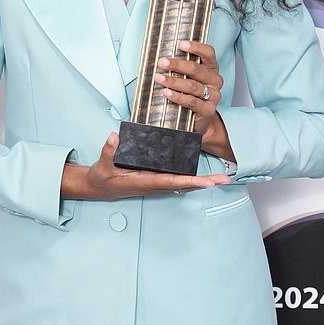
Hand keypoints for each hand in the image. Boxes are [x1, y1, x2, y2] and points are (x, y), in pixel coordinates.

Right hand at [63, 132, 229, 200]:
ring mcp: (155, 183)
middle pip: (184, 185)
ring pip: (183, 184)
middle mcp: (154, 184)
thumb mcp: (102, 165)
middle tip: (225, 178)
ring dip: (201, 181)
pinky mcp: (154, 179)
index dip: (191, 182)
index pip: (172, 181)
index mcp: (145, 182)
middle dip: (205, 183)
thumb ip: (108, 150)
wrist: (98, 187)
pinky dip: (190, 179)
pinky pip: (176, 180)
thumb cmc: (102, 178)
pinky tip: (201, 176)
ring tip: (220, 177)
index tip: (208, 182)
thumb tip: (114, 136)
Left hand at [155, 39, 235, 159]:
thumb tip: (161, 56)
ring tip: (159, 78)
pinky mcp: (208, 110)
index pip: (208, 53)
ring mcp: (213, 96)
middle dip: (177, 64)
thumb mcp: (188, 78)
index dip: (196, 47)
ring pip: (192, 85)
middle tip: (162, 62)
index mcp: (211, 69)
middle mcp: (215, 81)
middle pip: (197, 69)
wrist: (199, 120)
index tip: (180, 44)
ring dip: (174, 81)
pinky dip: (177, 96)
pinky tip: (166, 93)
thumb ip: (181, 67)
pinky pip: (191, 101)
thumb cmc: (190, 94)